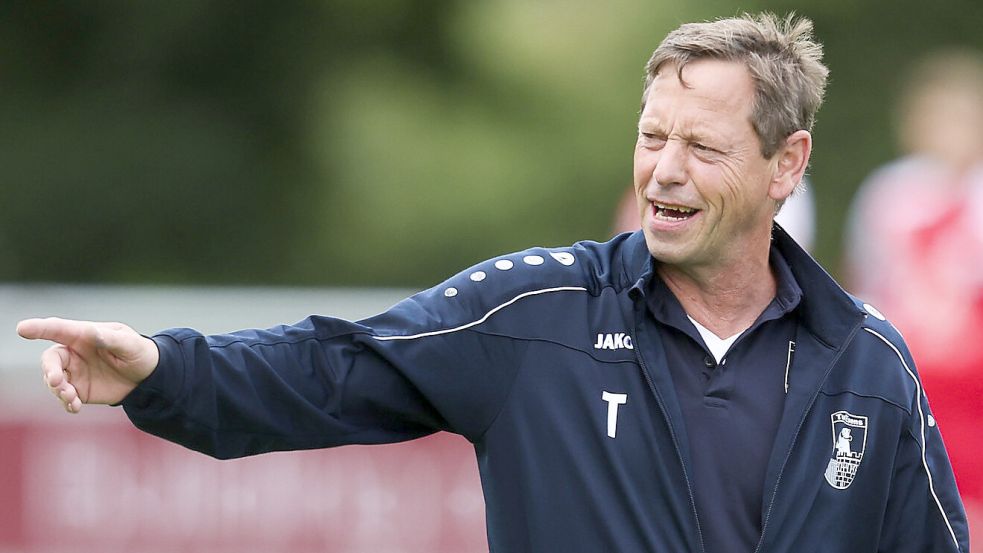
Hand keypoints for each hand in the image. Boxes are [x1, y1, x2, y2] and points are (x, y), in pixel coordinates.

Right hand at [16, 318, 159, 413]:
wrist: (149, 377)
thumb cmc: (139, 352)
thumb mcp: (129, 343)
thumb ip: (110, 338)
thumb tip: (91, 332)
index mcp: (85, 335)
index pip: (59, 329)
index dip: (40, 328)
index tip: (22, 328)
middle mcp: (75, 352)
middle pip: (50, 359)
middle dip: (49, 371)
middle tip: (57, 382)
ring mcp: (75, 372)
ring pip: (54, 380)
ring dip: (58, 390)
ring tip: (72, 398)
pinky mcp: (79, 390)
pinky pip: (64, 397)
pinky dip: (66, 402)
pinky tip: (75, 407)